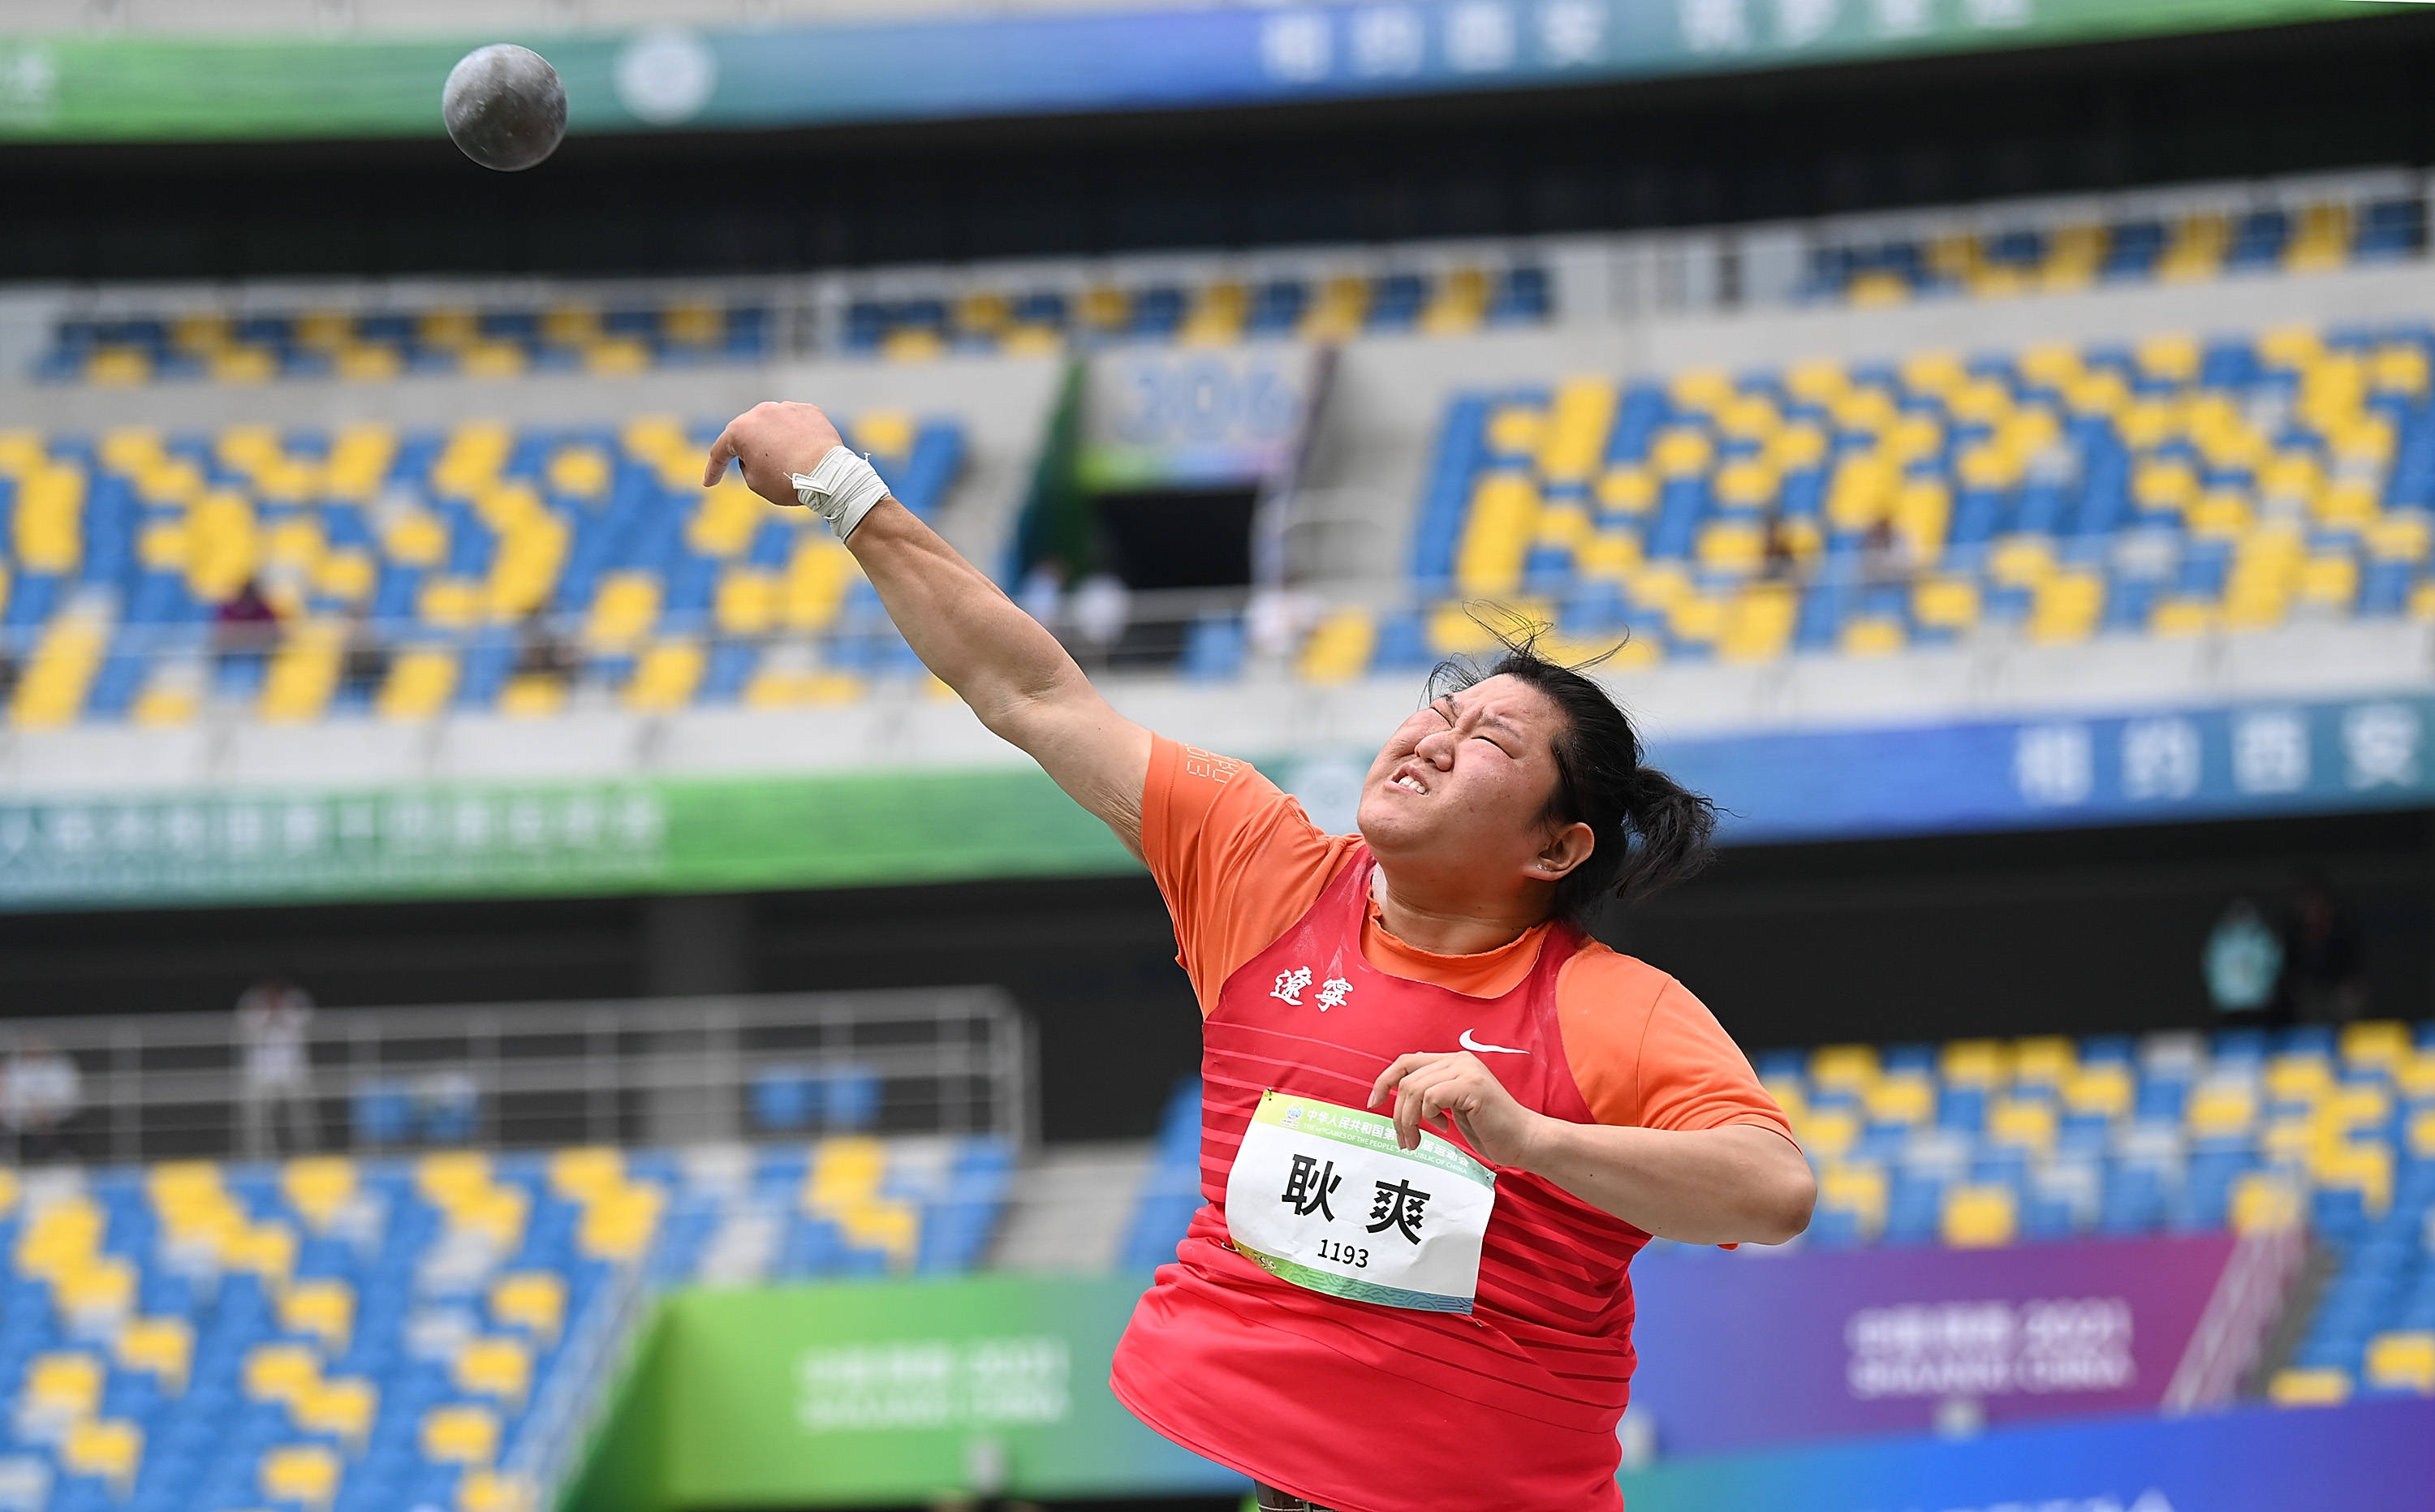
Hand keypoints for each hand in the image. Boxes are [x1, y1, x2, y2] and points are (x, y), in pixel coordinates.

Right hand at [703, 401, 843, 507]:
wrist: (827, 474)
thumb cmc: (787, 481)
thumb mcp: (755, 482)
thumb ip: (747, 464)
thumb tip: (757, 452)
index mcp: (740, 430)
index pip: (721, 451)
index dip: (713, 470)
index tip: (709, 484)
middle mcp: (761, 412)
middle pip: (748, 433)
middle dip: (747, 449)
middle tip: (751, 467)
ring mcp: (786, 408)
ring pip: (773, 426)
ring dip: (773, 440)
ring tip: (786, 462)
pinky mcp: (809, 411)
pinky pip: (796, 424)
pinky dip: (795, 435)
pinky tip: (802, 451)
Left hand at [1367, 1050, 1548, 1168]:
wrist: (1525, 1140)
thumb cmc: (1490, 1128)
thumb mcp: (1453, 1107)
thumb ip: (1432, 1095)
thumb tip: (1397, 1097)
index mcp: (1452, 1061)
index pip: (1406, 1062)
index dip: (1384, 1080)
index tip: (1373, 1103)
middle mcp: (1458, 1059)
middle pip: (1406, 1079)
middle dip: (1398, 1114)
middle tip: (1404, 1140)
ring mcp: (1466, 1070)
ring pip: (1415, 1089)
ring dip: (1410, 1121)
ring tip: (1417, 1141)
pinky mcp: (1473, 1085)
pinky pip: (1433, 1097)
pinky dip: (1431, 1116)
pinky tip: (1446, 1128)